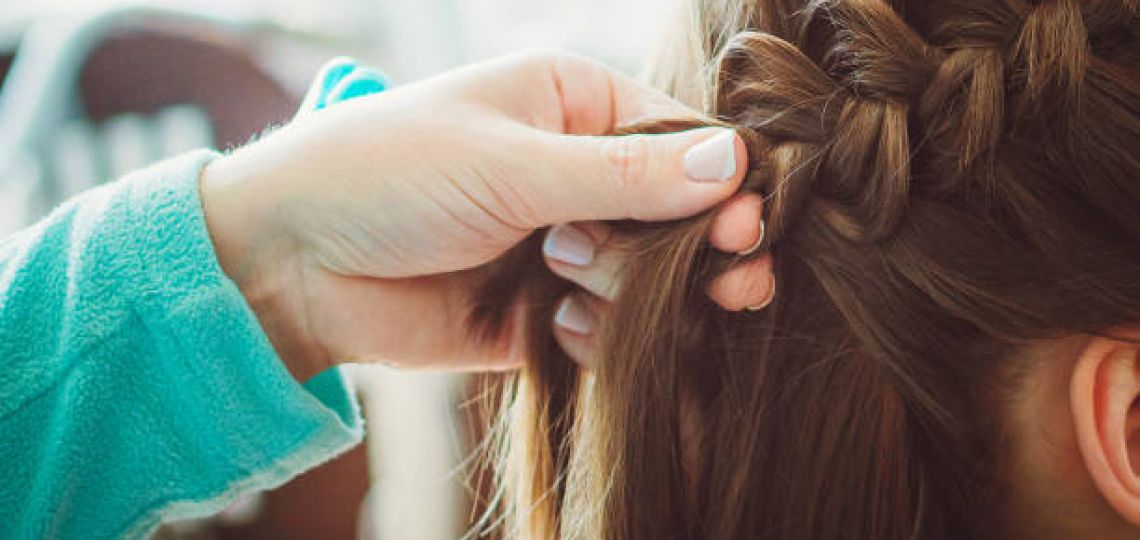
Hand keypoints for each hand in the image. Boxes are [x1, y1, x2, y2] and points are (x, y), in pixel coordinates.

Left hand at [200, 52, 773, 379]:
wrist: (290, 262)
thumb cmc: (386, 174)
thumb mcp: (508, 163)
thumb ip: (623, 175)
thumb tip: (733, 165)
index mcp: (572, 104)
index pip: (681, 138)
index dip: (721, 183)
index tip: (746, 225)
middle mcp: (575, 173)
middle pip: (678, 213)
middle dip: (701, 248)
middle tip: (734, 279)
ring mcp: (560, 244)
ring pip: (649, 280)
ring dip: (634, 292)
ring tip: (573, 279)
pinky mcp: (540, 312)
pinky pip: (605, 332)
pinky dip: (598, 337)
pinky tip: (561, 326)